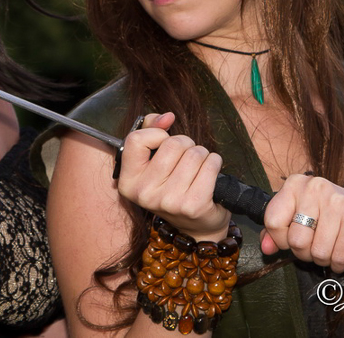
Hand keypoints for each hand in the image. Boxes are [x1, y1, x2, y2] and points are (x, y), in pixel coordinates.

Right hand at [116, 112, 230, 240]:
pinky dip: (214, 163)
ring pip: (194, 153)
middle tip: (185, 159)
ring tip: (198, 169)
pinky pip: (210, 165)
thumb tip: (167, 116)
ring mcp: (168, 201)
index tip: (163, 141)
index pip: (136, 139)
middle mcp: (144, 193)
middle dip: (185, 144)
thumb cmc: (173, 186)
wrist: (196, 225)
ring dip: (202, 155)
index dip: (155, 134)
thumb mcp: (154, 160)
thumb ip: (152, 129)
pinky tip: (210, 174)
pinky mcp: (193, 205)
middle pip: (172, 144)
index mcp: (128, 181)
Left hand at [260, 174, 343, 272]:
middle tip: (315, 245)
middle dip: (304, 252)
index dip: (280, 239)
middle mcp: (314, 188)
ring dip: (323, 259)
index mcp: (295, 184)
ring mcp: (337, 202)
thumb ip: (277, 230)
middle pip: (295, 240)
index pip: (272, 221)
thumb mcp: (299, 215)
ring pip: (317, 252)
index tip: (292, 237)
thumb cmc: (329, 216)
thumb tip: (265, 248)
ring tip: (330, 247)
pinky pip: (337, 257)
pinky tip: (342, 253)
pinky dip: (338, 264)